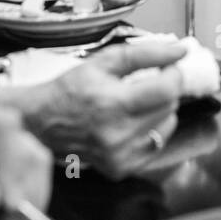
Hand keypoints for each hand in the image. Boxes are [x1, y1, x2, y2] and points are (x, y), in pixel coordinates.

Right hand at [23, 39, 186, 179]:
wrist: (40, 122)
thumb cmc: (70, 89)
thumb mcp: (103, 62)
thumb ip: (145, 53)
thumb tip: (180, 50)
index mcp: (112, 104)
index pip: (167, 90)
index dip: (174, 74)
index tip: (168, 68)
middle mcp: (118, 134)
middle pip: (169, 107)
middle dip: (165, 90)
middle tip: (148, 83)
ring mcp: (120, 156)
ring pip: (167, 126)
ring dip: (160, 111)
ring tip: (136, 104)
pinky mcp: (120, 168)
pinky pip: (155, 146)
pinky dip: (151, 131)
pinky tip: (131, 123)